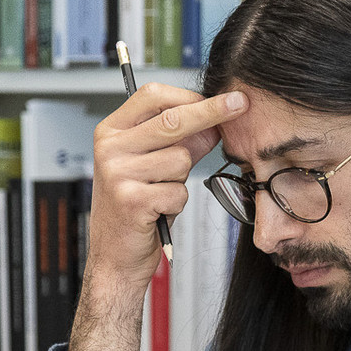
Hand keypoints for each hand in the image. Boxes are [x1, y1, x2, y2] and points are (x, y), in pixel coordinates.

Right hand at [86, 84, 242, 289]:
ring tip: (161, 192)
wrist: (114, 254)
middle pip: (173, 120)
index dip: (191, 95)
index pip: (152, 96)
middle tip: (240, 103)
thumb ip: (183, 140)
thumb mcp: (155, 165)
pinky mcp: (132, 200)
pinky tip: (159, 210)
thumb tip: (218, 119)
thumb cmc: (136, 206)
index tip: (224, 98)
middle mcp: (110, 148)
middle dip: (212, 112)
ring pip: (181, 160)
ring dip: (183, 179)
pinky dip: (177, 202)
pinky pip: (179, 191)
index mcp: (111, 131)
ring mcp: (117, 173)